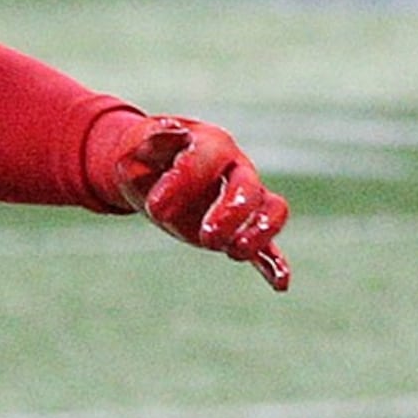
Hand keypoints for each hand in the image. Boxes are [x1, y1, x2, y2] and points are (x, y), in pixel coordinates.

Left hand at [90, 115, 292, 290]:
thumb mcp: (138, 147)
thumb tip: (171, 133)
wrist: (152, 173)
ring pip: (271, 210)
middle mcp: (236, 169)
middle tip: (205, 238)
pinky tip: (280, 284)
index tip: (154, 210)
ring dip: (259, 233)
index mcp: (211, 144)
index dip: (183, 182)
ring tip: (234, 253)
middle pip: (249, 188)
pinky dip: (275, 264)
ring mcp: (244, 200)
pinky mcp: (241, 229)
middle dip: (231, 214)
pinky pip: (268, 245)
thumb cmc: (145, 158)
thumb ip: (153, 141)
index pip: (208, 159)